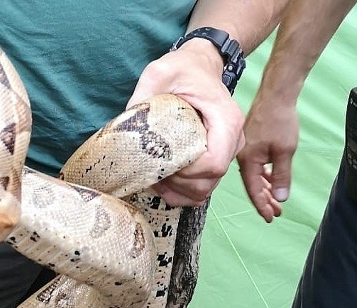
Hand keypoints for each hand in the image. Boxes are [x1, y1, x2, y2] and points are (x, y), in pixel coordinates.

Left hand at [127, 38, 244, 206]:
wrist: (199, 67)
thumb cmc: (183, 69)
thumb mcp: (159, 73)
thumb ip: (142, 97)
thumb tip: (123, 128)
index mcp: (226, 120)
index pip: (214, 163)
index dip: (187, 172)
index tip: (162, 162)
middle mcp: (232, 140)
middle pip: (209, 181)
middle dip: (177, 183)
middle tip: (152, 170)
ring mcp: (226, 152)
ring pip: (204, 189)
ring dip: (177, 190)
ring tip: (154, 175)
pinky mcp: (215, 159)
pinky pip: (201, 188)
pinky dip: (181, 191)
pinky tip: (162, 180)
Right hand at [237, 93, 297, 221]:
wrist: (275, 95)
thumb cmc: (279, 120)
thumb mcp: (285, 151)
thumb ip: (282, 176)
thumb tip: (281, 198)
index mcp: (247, 160)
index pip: (253, 190)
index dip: (262, 206)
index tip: (271, 217)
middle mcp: (242, 157)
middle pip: (253, 185)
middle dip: (266, 200)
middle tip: (277, 213)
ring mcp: (245, 149)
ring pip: (255, 175)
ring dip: (266, 188)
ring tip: (277, 200)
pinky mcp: (250, 143)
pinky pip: (255, 165)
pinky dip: (264, 175)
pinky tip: (271, 179)